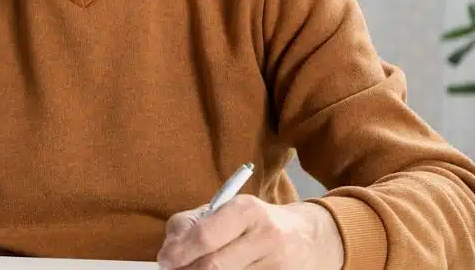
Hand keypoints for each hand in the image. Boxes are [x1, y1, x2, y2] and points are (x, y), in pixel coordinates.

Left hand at [156, 197, 344, 269]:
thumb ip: (191, 224)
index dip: (179, 253)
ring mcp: (277, 265)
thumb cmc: (255, 223)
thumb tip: (169, 251)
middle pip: (213, 268)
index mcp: (246, 210)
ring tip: (198, 269)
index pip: (205, 237)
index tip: (165, 261)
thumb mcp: (226, 211)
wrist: (309, 237)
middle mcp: (265, 236)